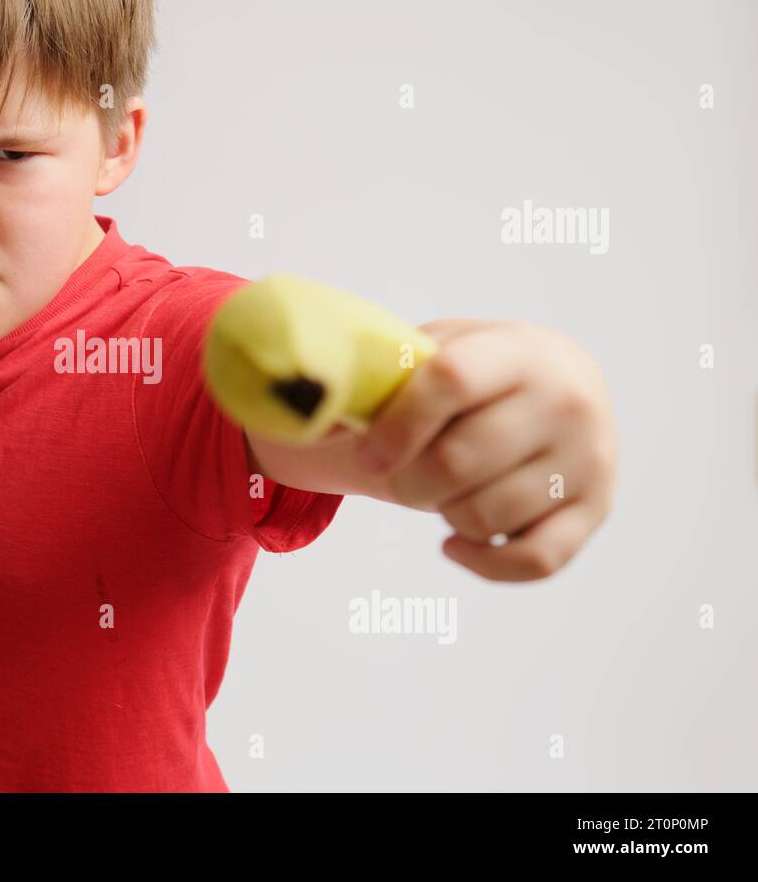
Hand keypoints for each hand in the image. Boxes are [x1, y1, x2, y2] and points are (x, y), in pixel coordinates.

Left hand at [356, 319, 617, 581]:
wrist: (563, 381)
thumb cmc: (479, 369)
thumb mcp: (441, 348)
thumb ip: (387, 374)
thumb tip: (315, 415)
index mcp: (519, 353)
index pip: (451, 382)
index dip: (396, 424)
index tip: (365, 454)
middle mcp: (566, 404)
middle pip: (458, 463)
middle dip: (407, 480)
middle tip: (396, 473)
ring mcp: (588, 461)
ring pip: (485, 517)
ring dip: (442, 513)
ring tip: (439, 489)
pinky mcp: (596, 511)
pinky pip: (533, 562)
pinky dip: (483, 562)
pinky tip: (453, 543)